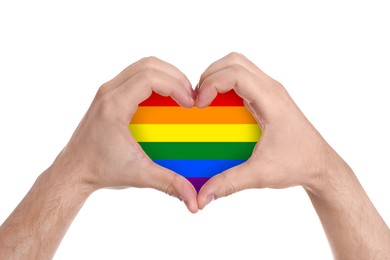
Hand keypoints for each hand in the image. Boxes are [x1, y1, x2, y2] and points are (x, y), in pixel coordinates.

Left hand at [52, 57, 197, 212]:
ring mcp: (107, 90)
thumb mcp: (139, 175)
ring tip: (181, 94)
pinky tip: (166, 98)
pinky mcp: (109, 94)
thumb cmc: (102, 170)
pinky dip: (156, 80)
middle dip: (175, 76)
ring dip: (166, 75)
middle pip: (148, 64)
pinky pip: (136, 75)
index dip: (176, 85)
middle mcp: (109, 91)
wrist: (74, 170)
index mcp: (114, 105)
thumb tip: (195, 200)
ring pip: (142, 65)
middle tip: (190, 96)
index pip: (150, 77)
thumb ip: (169, 183)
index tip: (190, 103)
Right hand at [196, 53, 340, 208]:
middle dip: (210, 75)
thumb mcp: (261, 175)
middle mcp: (272, 88)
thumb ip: (229, 183)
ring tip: (205, 99)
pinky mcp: (269, 96)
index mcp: (271, 100)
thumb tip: (201, 197)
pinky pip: (243, 78)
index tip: (198, 104)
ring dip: (217, 76)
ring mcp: (271, 90)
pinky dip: (226, 83)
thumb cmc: (297, 165)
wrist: (321, 164)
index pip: (236, 73)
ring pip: (239, 64)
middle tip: (198, 99)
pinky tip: (218, 104)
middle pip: (234, 61)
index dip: (211, 83)